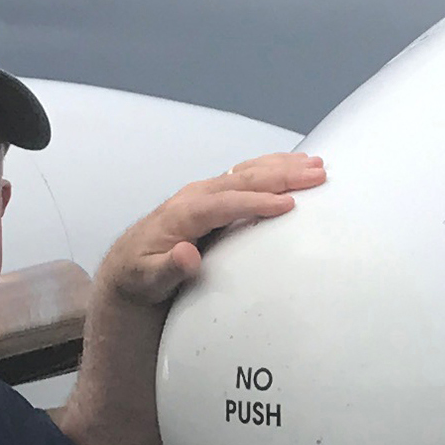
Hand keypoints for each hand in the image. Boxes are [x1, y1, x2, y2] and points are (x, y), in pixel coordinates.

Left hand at [96, 152, 325, 307]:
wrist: (128, 264)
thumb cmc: (141, 275)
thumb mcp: (149, 280)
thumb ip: (169, 270)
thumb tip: (188, 255)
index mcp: (182, 214)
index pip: (224, 204)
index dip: (255, 202)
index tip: (287, 203)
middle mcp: (196, 195)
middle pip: (242, 180)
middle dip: (281, 176)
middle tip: (316, 175)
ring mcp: (206, 192)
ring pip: (248, 171)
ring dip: (282, 166)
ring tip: (316, 165)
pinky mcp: (215, 194)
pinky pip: (246, 174)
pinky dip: (272, 167)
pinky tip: (294, 164)